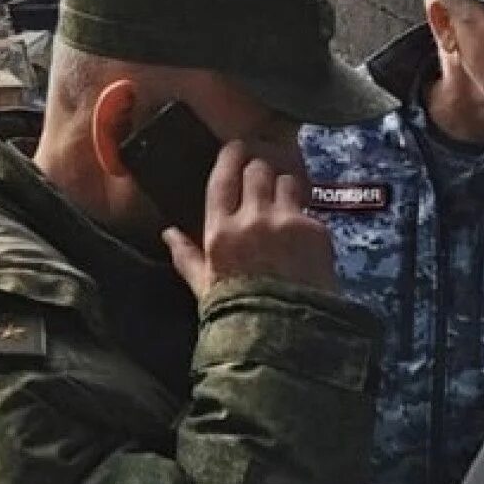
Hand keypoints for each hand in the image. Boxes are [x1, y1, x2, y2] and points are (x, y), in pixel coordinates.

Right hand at [162, 141, 334, 300]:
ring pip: (285, 180)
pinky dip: (304, 214)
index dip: (230, 157)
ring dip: (283, 186)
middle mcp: (252, 219)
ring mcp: (286, 222)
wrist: (288, 336)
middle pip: (257, 170)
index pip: (223, 178)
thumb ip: (186, 256)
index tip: (235, 148)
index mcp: (220, 231)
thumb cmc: (239, 313)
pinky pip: (308, 208)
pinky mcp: (315, 230)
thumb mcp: (203, 288)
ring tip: (283, 200)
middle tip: (261, 177)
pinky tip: (302, 233)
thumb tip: (168, 233)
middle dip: (259, 170)